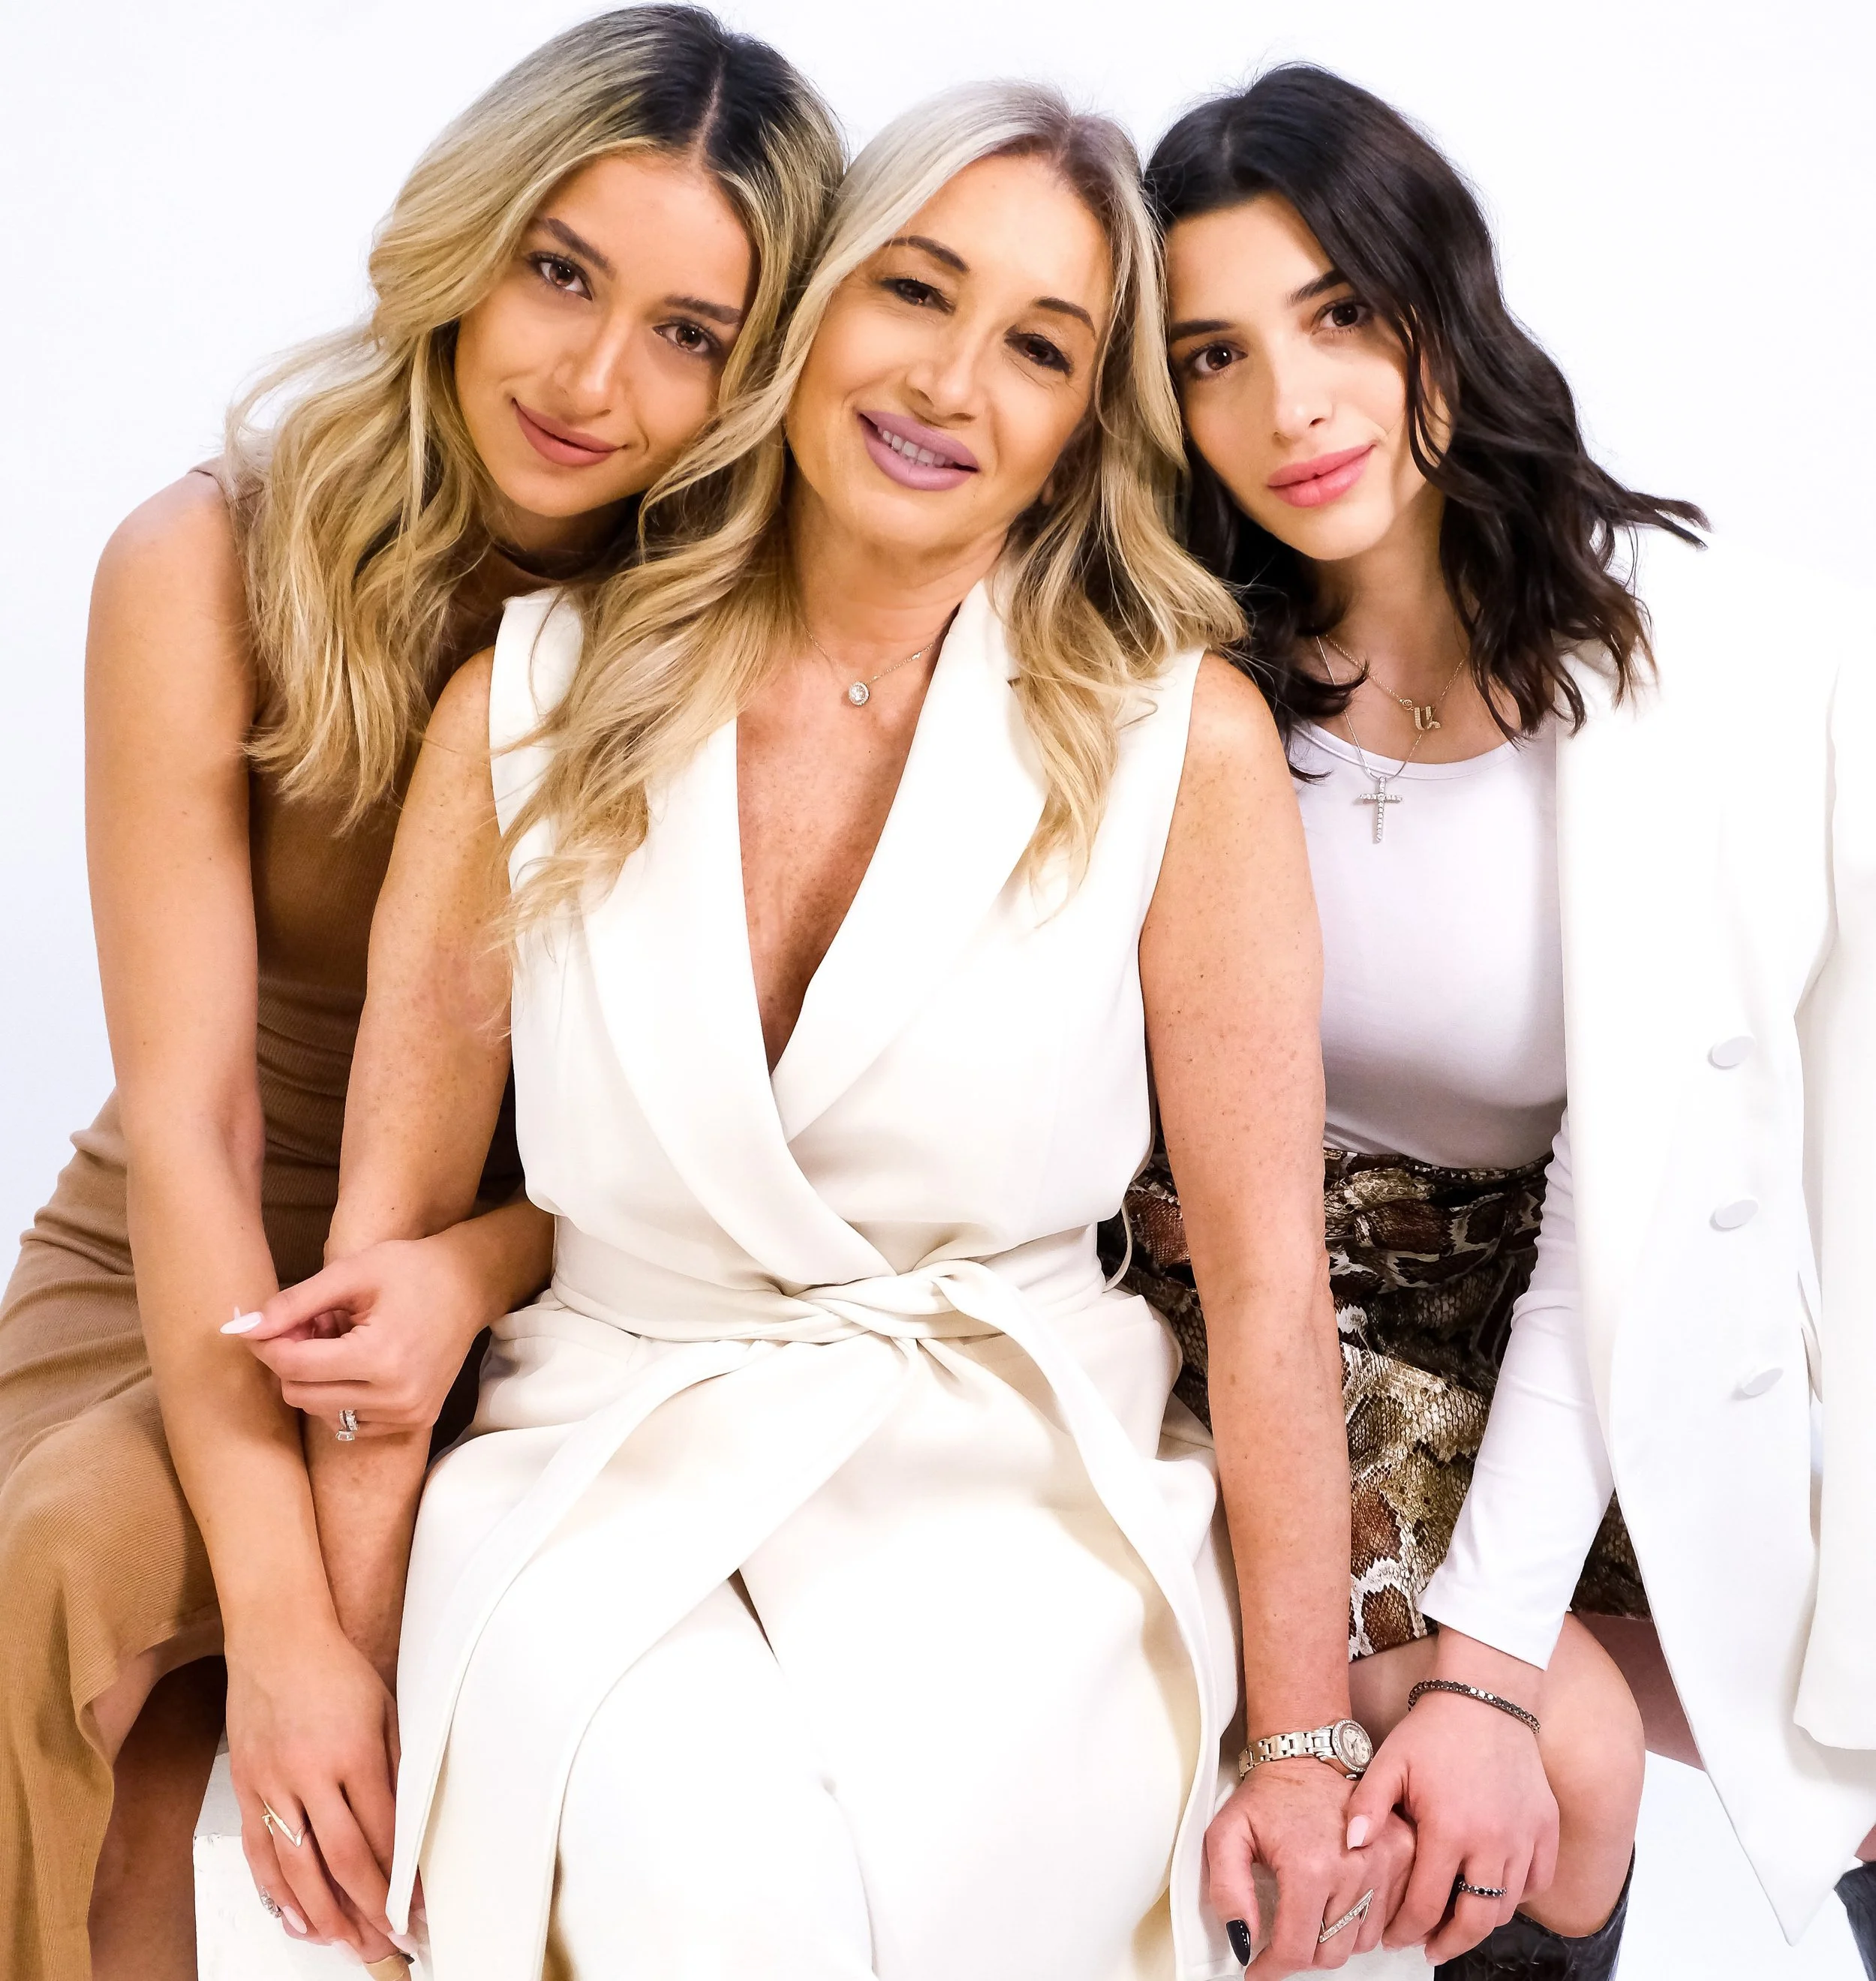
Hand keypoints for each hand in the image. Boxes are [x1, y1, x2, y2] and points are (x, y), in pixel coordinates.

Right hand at [226, 1617, 404, 1959]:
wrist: (277, 1640)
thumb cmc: (335, 1670)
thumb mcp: (385, 1710)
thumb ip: (396, 1766)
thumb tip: (410, 1824)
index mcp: (354, 1753)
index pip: (383, 1834)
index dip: (400, 1880)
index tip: (416, 1908)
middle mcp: (311, 1774)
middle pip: (343, 1861)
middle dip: (369, 1910)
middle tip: (388, 1944)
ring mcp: (273, 1784)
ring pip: (298, 1869)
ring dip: (325, 1915)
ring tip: (349, 1944)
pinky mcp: (247, 1788)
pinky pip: (261, 1853)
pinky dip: (278, 1893)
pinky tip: (297, 1918)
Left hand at [230, 1233, 493, 1433]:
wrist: (471, 1286)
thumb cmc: (412, 1271)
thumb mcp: (352, 1273)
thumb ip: (296, 1302)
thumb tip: (243, 1328)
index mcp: (380, 1357)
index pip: (294, 1366)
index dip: (267, 1343)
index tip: (263, 1323)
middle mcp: (396, 1396)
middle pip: (300, 1395)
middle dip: (293, 1360)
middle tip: (310, 1325)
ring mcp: (407, 1414)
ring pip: (321, 1413)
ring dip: (316, 1379)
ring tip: (339, 1341)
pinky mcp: (414, 1422)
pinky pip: (350, 1422)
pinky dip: (340, 1396)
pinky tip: (357, 1364)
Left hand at [1206, 1757, 1407, 1973]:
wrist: (1306, 1754)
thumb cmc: (1269, 1795)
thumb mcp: (1227, 1834)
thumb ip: (1227, 1891)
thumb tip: (1243, 1938)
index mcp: (1310, 1866)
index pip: (1297, 1951)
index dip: (1272, 1968)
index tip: (1259, 1968)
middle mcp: (1354, 1868)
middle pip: (1331, 1954)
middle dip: (1302, 1952)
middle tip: (1284, 1933)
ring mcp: (1384, 1863)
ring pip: (1360, 1942)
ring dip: (1333, 1938)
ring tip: (1311, 1913)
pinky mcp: (1402, 1856)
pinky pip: (1387, 1918)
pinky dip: (1363, 1922)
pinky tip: (1339, 1905)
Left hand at [1349, 1640, 1557, 1962]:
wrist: (1485, 1698)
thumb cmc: (1433, 1731)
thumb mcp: (1389, 1761)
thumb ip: (1367, 1806)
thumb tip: (1351, 1848)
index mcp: (1449, 1830)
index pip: (1428, 1905)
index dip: (1407, 1929)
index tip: (1394, 1937)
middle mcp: (1492, 1842)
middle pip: (1475, 1921)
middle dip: (1448, 1944)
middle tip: (1429, 1949)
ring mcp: (1524, 1837)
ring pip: (1507, 1907)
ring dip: (1481, 1922)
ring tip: (1457, 1923)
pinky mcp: (1546, 1828)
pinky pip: (1538, 1882)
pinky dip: (1517, 1896)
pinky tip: (1494, 1892)